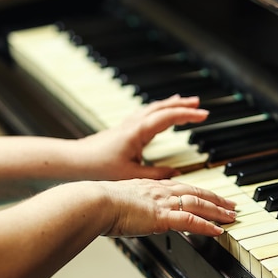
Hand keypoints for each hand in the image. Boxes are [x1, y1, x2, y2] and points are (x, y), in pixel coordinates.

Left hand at [76, 94, 207, 179]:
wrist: (73, 162)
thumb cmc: (97, 167)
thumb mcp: (131, 175)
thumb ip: (155, 175)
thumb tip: (175, 175)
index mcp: (137, 132)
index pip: (167, 117)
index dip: (187, 115)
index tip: (204, 115)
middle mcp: (133, 124)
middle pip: (161, 108)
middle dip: (181, 105)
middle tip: (199, 104)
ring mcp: (127, 125)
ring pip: (152, 108)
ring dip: (169, 104)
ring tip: (183, 102)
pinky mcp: (122, 130)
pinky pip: (145, 114)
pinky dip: (157, 111)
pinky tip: (158, 115)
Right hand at [99, 178, 236, 236]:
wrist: (94, 202)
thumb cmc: (99, 203)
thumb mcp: (119, 201)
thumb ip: (130, 206)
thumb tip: (130, 214)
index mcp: (151, 187)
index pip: (182, 188)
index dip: (199, 192)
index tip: (210, 196)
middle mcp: (161, 191)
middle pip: (196, 193)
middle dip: (216, 199)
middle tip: (232, 205)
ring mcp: (163, 203)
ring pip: (198, 204)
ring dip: (218, 211)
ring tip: (232, 217)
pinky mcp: (162, 216)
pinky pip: (190, 220)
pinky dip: (206, 225)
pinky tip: (218, 230)